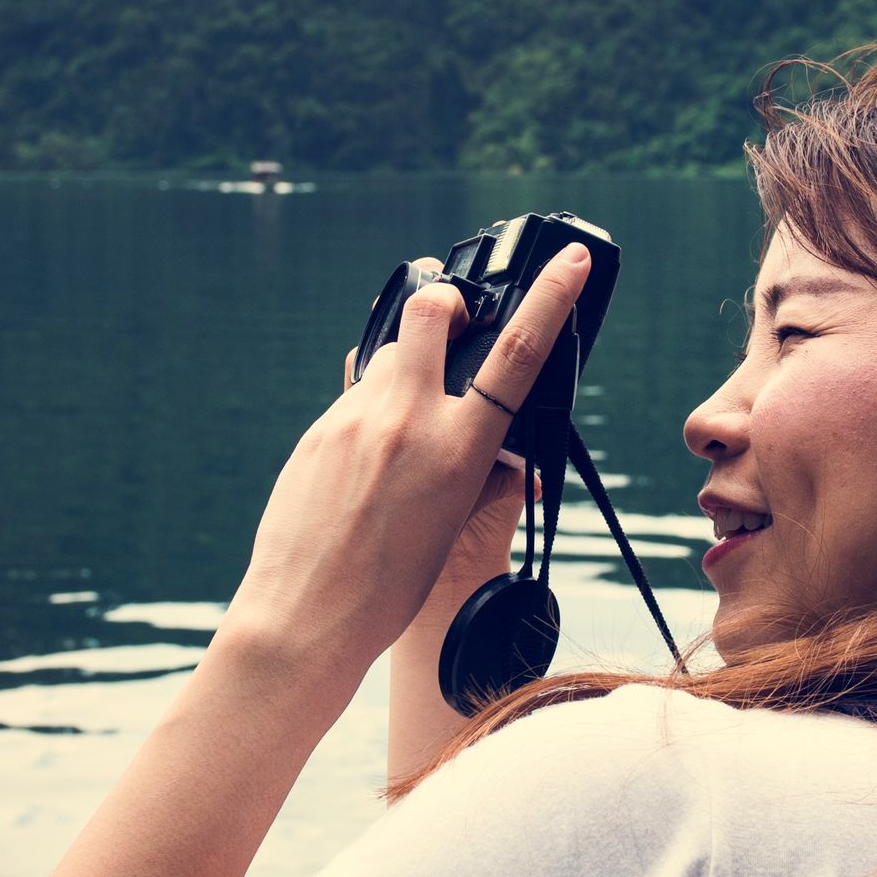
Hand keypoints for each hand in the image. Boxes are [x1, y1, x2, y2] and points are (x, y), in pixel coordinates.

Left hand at [225, 245, 590, 675]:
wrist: (304, 616)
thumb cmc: (387, 588)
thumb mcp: (451, 523)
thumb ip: (475, 469)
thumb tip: (496, 444)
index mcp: (457, 451)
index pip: (518, 355)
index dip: (552, 298)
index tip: (572, 260)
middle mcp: (406, 422)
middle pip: (431, 312)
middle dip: (446, 301)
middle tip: (453, 321)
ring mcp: (354, 420)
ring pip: (388, 356)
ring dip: (406, 367)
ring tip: (404, 424)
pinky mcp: (317, 431)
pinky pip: (354, 398)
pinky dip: (372, 413)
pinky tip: (365, 464)